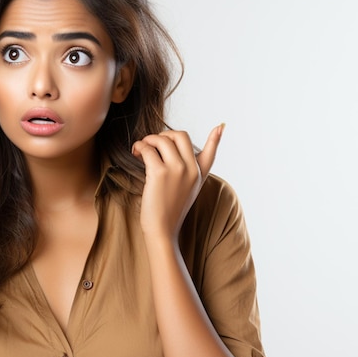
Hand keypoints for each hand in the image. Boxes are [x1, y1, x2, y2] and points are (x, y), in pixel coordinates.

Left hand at [131, 124, 223, 240]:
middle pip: (180, 135)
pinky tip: (136, 153)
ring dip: (147, 140)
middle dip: (162, 135)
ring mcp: (177, 169)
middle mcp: (191, 168)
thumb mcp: (186, 192)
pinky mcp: (159, 173)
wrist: (162, 230)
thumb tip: (187, 163)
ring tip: (139, 149)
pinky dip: (140, 147)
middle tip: (151, 145)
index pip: (211, 152)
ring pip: (162, 139)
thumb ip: (189, 175)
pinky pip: (148, 149)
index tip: (221, 126)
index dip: (216, 138)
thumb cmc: (169, 212)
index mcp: (199, 174)